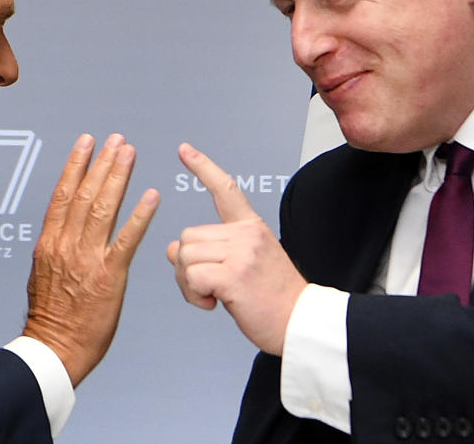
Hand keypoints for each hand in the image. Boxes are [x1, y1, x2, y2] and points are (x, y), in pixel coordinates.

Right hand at [23, 133, 158, 386]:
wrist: (54, 349)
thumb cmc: (51, 318)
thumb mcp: (42, 274)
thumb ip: (54, 247)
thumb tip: (60, 228)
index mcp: (49, 243)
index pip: (63, 194)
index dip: (76, 165)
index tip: (86, 142)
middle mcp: (66, 245)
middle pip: (85, 193)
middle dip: (101, 162)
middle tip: (117, 140)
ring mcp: (87, 259)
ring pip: (103, 208)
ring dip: (117, 177)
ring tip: (129, 153)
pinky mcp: (109, 276)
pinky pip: (127, 240)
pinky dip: (140, 215)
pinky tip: (152, 196)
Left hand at [166, 143, 305, 355]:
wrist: (301, 323)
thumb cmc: (274, 299)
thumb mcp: (246, 264)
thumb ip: (213, 251)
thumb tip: (172, 250)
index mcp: (251, 228)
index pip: (226, 189)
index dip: (203, 167)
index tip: (185, 150)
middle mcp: (246, 234)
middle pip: (187, 236)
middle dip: (186, 265)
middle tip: (207, 287)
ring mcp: (241, 252)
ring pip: (184, 255)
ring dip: (188, 282)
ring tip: (213, 296)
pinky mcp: (233, 274)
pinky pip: (191, 276)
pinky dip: (194, 295)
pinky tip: (215, 303)